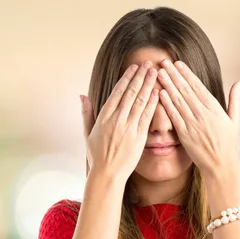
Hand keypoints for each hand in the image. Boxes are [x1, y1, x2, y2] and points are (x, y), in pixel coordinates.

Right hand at [81, 61, 158, 180]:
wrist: (107, 174)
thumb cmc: (97, 156)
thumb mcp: (87, 133)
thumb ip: (87, 113)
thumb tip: (82, 96)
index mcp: (104, 117)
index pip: (117, 92)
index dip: (126, 78)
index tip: (133, 68)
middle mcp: (116, 120)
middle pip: (130, 93)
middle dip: (140, 76)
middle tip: (148, 63)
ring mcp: (128, 127)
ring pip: (139, 101)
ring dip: (148, 85)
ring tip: (155, 72)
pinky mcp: (138, 137)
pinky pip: (146, 116)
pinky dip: (152, 103)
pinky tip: (158, 91)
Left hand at [156, 59, 239, 176]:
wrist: (221, 166)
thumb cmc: (229, 145)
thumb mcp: (235, 121)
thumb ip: (235, 100)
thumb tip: (239, 82)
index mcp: (215, 109)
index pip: (198, 87)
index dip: (187, 74)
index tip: (178, 63)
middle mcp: (203, 114)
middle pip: (185, 90)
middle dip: (173, 74)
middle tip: (163, 61)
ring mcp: (193, 124)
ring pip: (178, 100)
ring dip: (167, 85)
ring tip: (159, 72)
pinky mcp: (185, 135)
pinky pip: (174, 116)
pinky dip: (167, 104)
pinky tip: (160, 93)